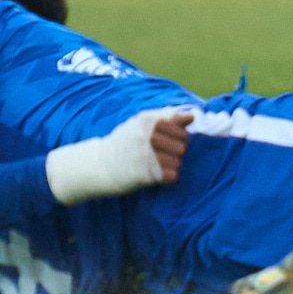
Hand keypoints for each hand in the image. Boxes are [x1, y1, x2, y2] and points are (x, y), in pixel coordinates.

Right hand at [45, 108, 195, 204]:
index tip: (170, 142)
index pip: (181, 129)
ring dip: (173, 165)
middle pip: (183, 145)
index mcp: (148, 121)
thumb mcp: (141, 124)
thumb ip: (166, 118)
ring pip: (178, 161)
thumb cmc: (125, 142)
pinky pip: (172, 175)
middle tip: (165, 156)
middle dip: (177, 151)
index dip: (179, 137)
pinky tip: (159, 175)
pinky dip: (169, 177)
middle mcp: (147, 136)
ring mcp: (145, 155)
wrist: (99, 165)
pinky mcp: (144, 174)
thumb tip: (192, 116)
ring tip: (160, 166)